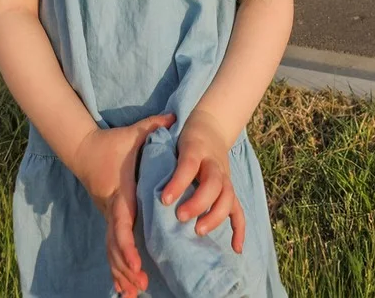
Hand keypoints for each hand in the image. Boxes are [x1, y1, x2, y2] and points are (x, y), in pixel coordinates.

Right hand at [70, 113, 174, 297]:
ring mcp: (108, 217)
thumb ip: (154, 126)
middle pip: (115, 245)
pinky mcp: (108, 220)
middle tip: (141, 286)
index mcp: (120, 194)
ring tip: (134, 293)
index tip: (137, 263)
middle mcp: (112, 210)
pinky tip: (125, 288)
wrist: (84, 149)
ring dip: (121, 272)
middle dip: (126, 268)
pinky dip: (116, 268)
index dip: (128, 246)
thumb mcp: (134, 133)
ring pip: (111, 251)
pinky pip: (111, 248)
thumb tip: (176, 116)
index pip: (122, 225)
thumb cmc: (113, 143)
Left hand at [159, 108, 244, 252]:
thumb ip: (158, 149)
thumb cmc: (186, 137)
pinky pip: (238, 210)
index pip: (189, 165)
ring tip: (198, 231)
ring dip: (215, 216)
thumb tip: (135, 163)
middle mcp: (214, 164)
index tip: (164, 199)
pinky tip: (235, 248)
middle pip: (213, 184)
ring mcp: (225, 177)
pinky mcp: (230, 189)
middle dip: (198, 203)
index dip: (178, 183)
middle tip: (180, 217)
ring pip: (227, 197)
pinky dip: (239, 229)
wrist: (212, 126)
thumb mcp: (172, 136)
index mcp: (196, 150)